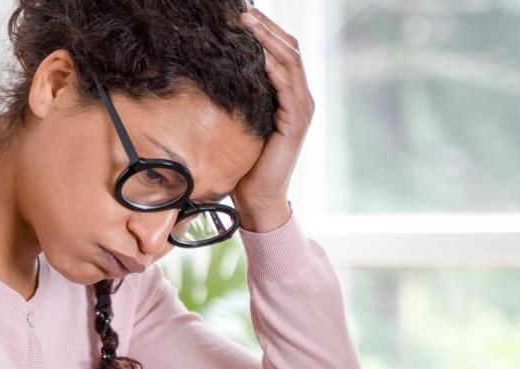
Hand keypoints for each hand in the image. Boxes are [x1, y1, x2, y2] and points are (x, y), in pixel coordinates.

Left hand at [232, 6, 313, 231]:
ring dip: (268, 39)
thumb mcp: (242, 121)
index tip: (242, 13)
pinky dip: (274, 69)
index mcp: (290, 94)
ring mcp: (302, 109)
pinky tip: (258, 55)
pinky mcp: (296, 123)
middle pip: (289, 49)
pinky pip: (287, 88)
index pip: (282, 51)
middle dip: (266, 26)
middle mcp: (301, 97)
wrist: (258, 198)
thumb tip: (217, 72)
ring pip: (290, 62)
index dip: (265, 29)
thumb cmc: (246, 163)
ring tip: (247, 22)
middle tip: (242, 10)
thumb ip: (242, 97)